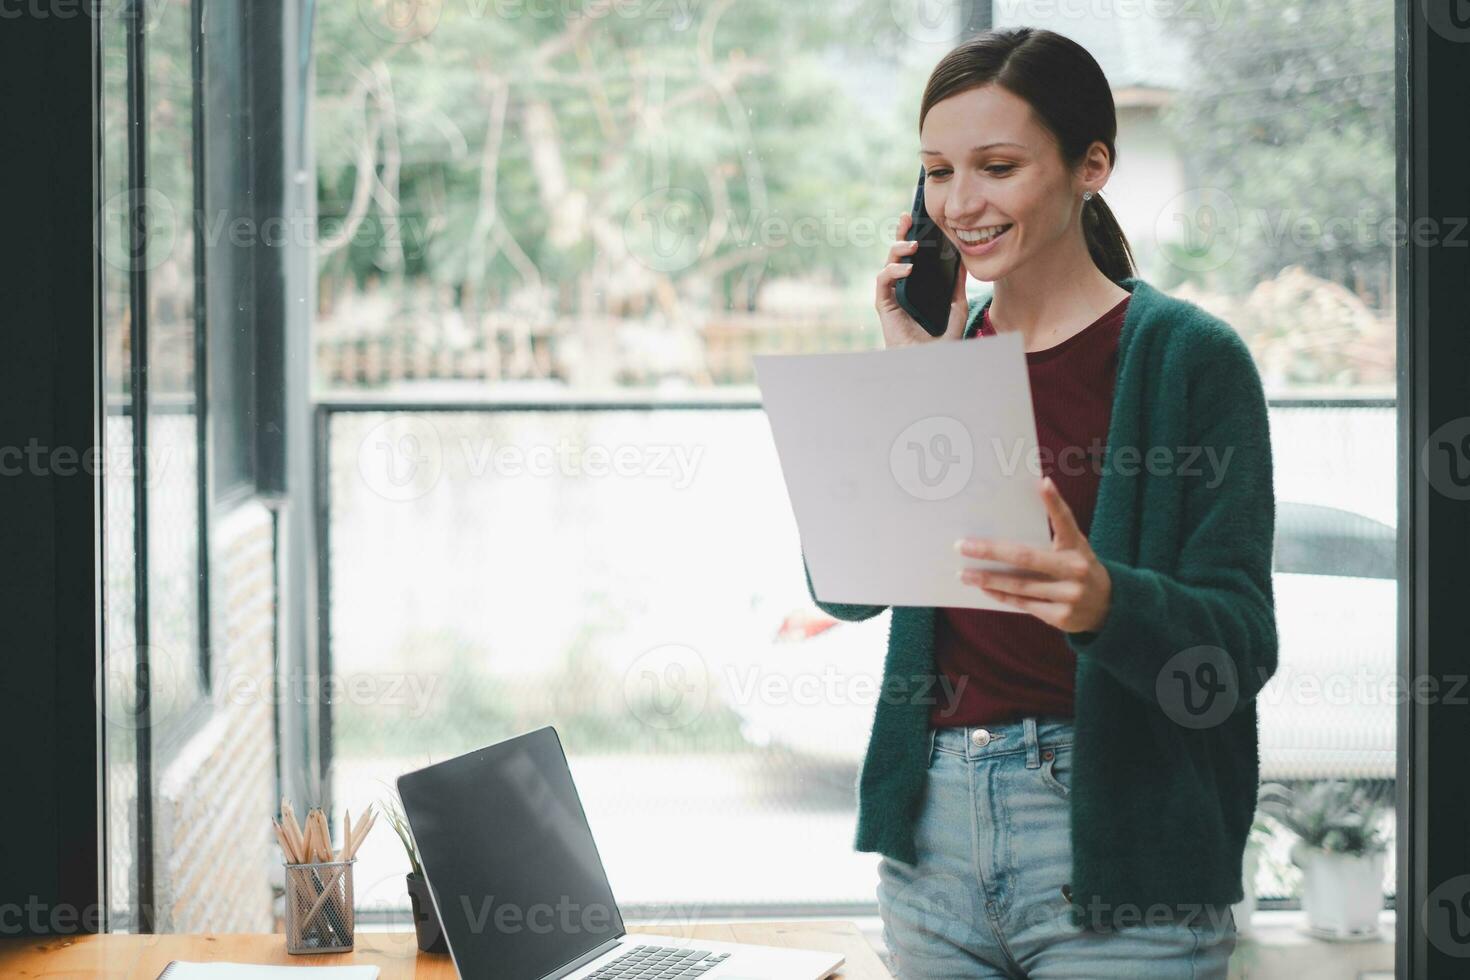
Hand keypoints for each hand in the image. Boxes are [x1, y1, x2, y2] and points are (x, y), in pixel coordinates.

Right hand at [876, 212, 969, 348]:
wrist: (929, 362)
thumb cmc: (941, 341)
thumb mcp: (956, 309)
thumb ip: (957, 288)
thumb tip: (962, 263)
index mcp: (917, 288)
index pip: (913, 258)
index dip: (913, 237)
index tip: (920, 220)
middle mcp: (903, 289)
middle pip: (898, 255)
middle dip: (901, 234)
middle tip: (907, 218)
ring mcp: (892, 296)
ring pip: (888, 264)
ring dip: (898, 250)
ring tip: (913, 245)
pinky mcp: (884, 306)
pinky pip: (883, 281)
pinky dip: (893, 271)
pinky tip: (908, 269)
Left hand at [955, 476, 1112, 632]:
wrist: (1108, 608)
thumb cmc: (1080, 569)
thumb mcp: (1075, 548)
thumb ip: (1054, 533)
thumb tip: (1022, 508)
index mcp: (1077, 547)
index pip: (1065, 521)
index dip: (1054, 502)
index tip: (1043, 483)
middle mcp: (1075, 569)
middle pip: (1026, 558)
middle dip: (991, 551)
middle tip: (963, 546)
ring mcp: (1069, 595)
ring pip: (1020, 585)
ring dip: (988, 580)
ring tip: (964, 574)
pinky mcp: (1061, 616)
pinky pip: (1023, 604)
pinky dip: (1001, 596)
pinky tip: (984, 589)